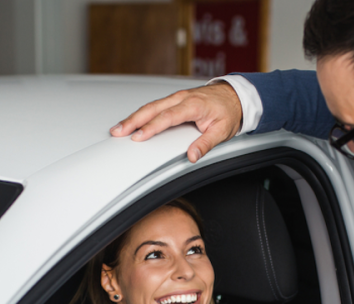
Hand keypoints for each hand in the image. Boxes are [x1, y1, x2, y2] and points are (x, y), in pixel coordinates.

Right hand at [110, 81, 242, 162]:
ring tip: (118, 128)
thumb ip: (206, 144)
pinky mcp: (175, 99)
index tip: (138, 136)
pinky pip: (155, 105)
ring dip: (133, 117)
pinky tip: (132, 121)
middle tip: (118, 131)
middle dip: (133, 120)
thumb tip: (193, 156)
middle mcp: (182, 98)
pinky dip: (141, 113)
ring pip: (151, 106)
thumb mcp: (223, 131)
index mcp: (193, 105)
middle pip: (152, 109)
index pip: (167, 117)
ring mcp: (177, 97)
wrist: (235, 96)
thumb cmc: (229, 111)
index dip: (151, 127)